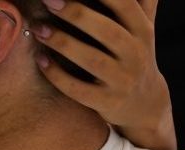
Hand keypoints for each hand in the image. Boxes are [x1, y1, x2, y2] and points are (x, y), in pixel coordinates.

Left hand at [33, 0, 172, 145]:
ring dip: (64, 43)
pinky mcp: (107, 102)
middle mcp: (136, 53)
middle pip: (107, 31)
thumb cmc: (134, 54)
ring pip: (92, 61)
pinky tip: (41, 61)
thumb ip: (141, 1)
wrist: (145, 104)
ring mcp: (122, 80)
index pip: (124, 5)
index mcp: (142, 29)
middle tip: (49, 0)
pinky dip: (58, 76)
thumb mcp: (143, 26)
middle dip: (77, 14)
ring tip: (40, 29)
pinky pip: (79, 90)